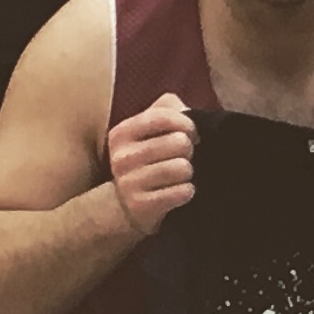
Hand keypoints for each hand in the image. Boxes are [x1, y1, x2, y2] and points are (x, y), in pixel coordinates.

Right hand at [105, 93, 195, 236]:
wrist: (126, 204)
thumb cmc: (147, 159)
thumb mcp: (149, 130)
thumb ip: (166, 109)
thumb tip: (185, 109)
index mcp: (122, 133)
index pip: (163, 116)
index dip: (187, 124)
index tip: (192, 134)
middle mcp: (122, 156)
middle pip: (179, 142)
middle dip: (189, 151)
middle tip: (183, 158)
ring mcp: (129, 182)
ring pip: (182, 168)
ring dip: (188, 172)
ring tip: (179, 175)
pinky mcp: (141, 205)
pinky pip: (182, 192)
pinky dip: (187, 191)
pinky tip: (179, 191)